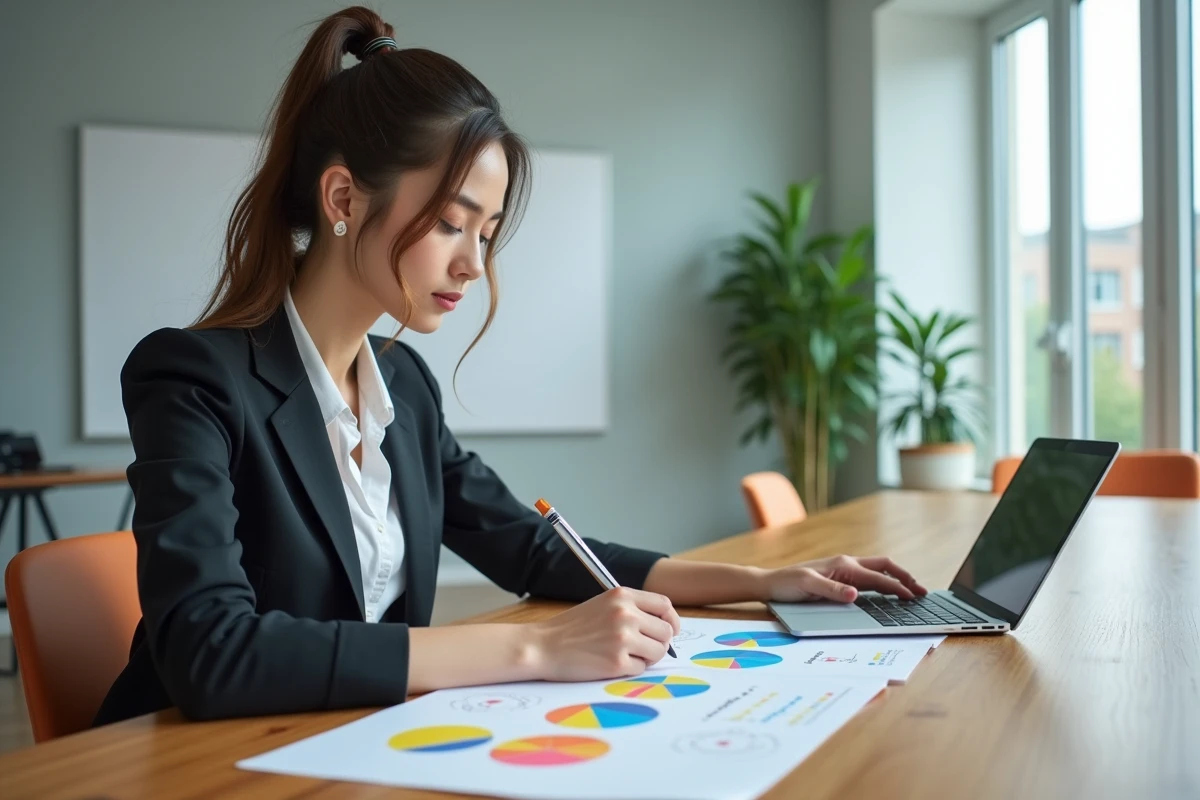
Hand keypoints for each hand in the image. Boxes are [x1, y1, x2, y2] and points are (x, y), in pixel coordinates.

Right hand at [529, 587, 680, 681]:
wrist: (543, 646)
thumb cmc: (572, 628)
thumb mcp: (603, 605)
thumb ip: (632, 609)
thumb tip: (665, 626)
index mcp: (622, 596)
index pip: (664, 605)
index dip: (670, 620)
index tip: (668, 630)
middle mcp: (625, 614)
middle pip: (666, 632)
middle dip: (658, 643)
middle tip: (641, 648)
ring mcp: (622, 639)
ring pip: (658, 652)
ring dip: (646, 657)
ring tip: (624, 655)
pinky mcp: (617, 663)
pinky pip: (641, 669)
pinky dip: (630, 669)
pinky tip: (610, 663)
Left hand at [761, 555, 927, 602]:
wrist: (771, 583)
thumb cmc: (787, 584)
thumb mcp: (808, 587)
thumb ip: (831, 590)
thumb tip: (855, 594)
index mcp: (843, 565)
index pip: (878, 576)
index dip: (898, 587)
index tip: (914, 597)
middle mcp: (846, 564)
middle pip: (884, 566)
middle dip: (905, 577)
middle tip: (922, 591)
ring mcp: (844, 570)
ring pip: (878, 571)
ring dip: (896, 580)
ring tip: (912, 591)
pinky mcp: (840, 578)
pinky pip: (868, 579)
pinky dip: (883, 584)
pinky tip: (888, 593)